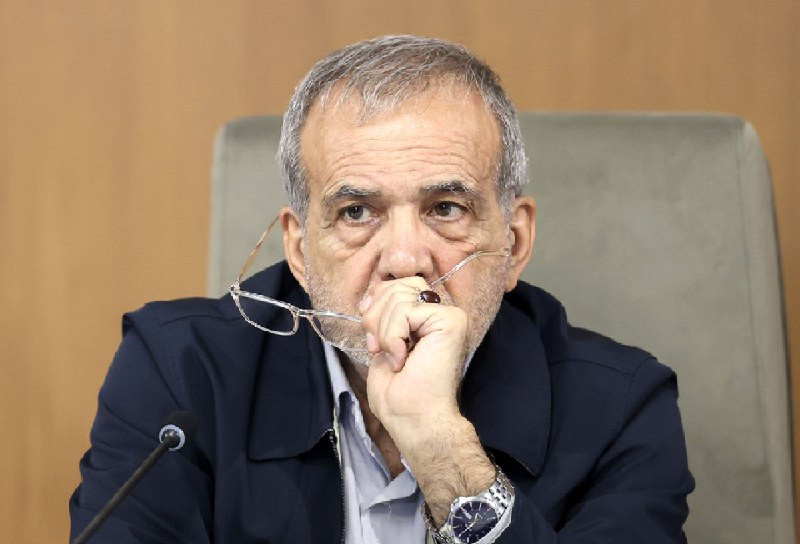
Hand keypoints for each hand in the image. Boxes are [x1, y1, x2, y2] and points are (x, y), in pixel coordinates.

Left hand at [358, 277, 494, 524]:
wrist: (417, 422)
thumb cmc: (401, 398)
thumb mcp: (382, 347)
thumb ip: (382, 318)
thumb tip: (371, 296)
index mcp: (428, 319)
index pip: (398, 287)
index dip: (376, 304)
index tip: (372, 338)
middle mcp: (442, 313)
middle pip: (398, 286)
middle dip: (376, 316)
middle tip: (379, 349)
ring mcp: (450, 315)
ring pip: (399, 296)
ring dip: (384, 331)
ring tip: (394, 358)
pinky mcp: (451, 321)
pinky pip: (406, 310)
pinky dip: (393, 336)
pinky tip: (402, 358)